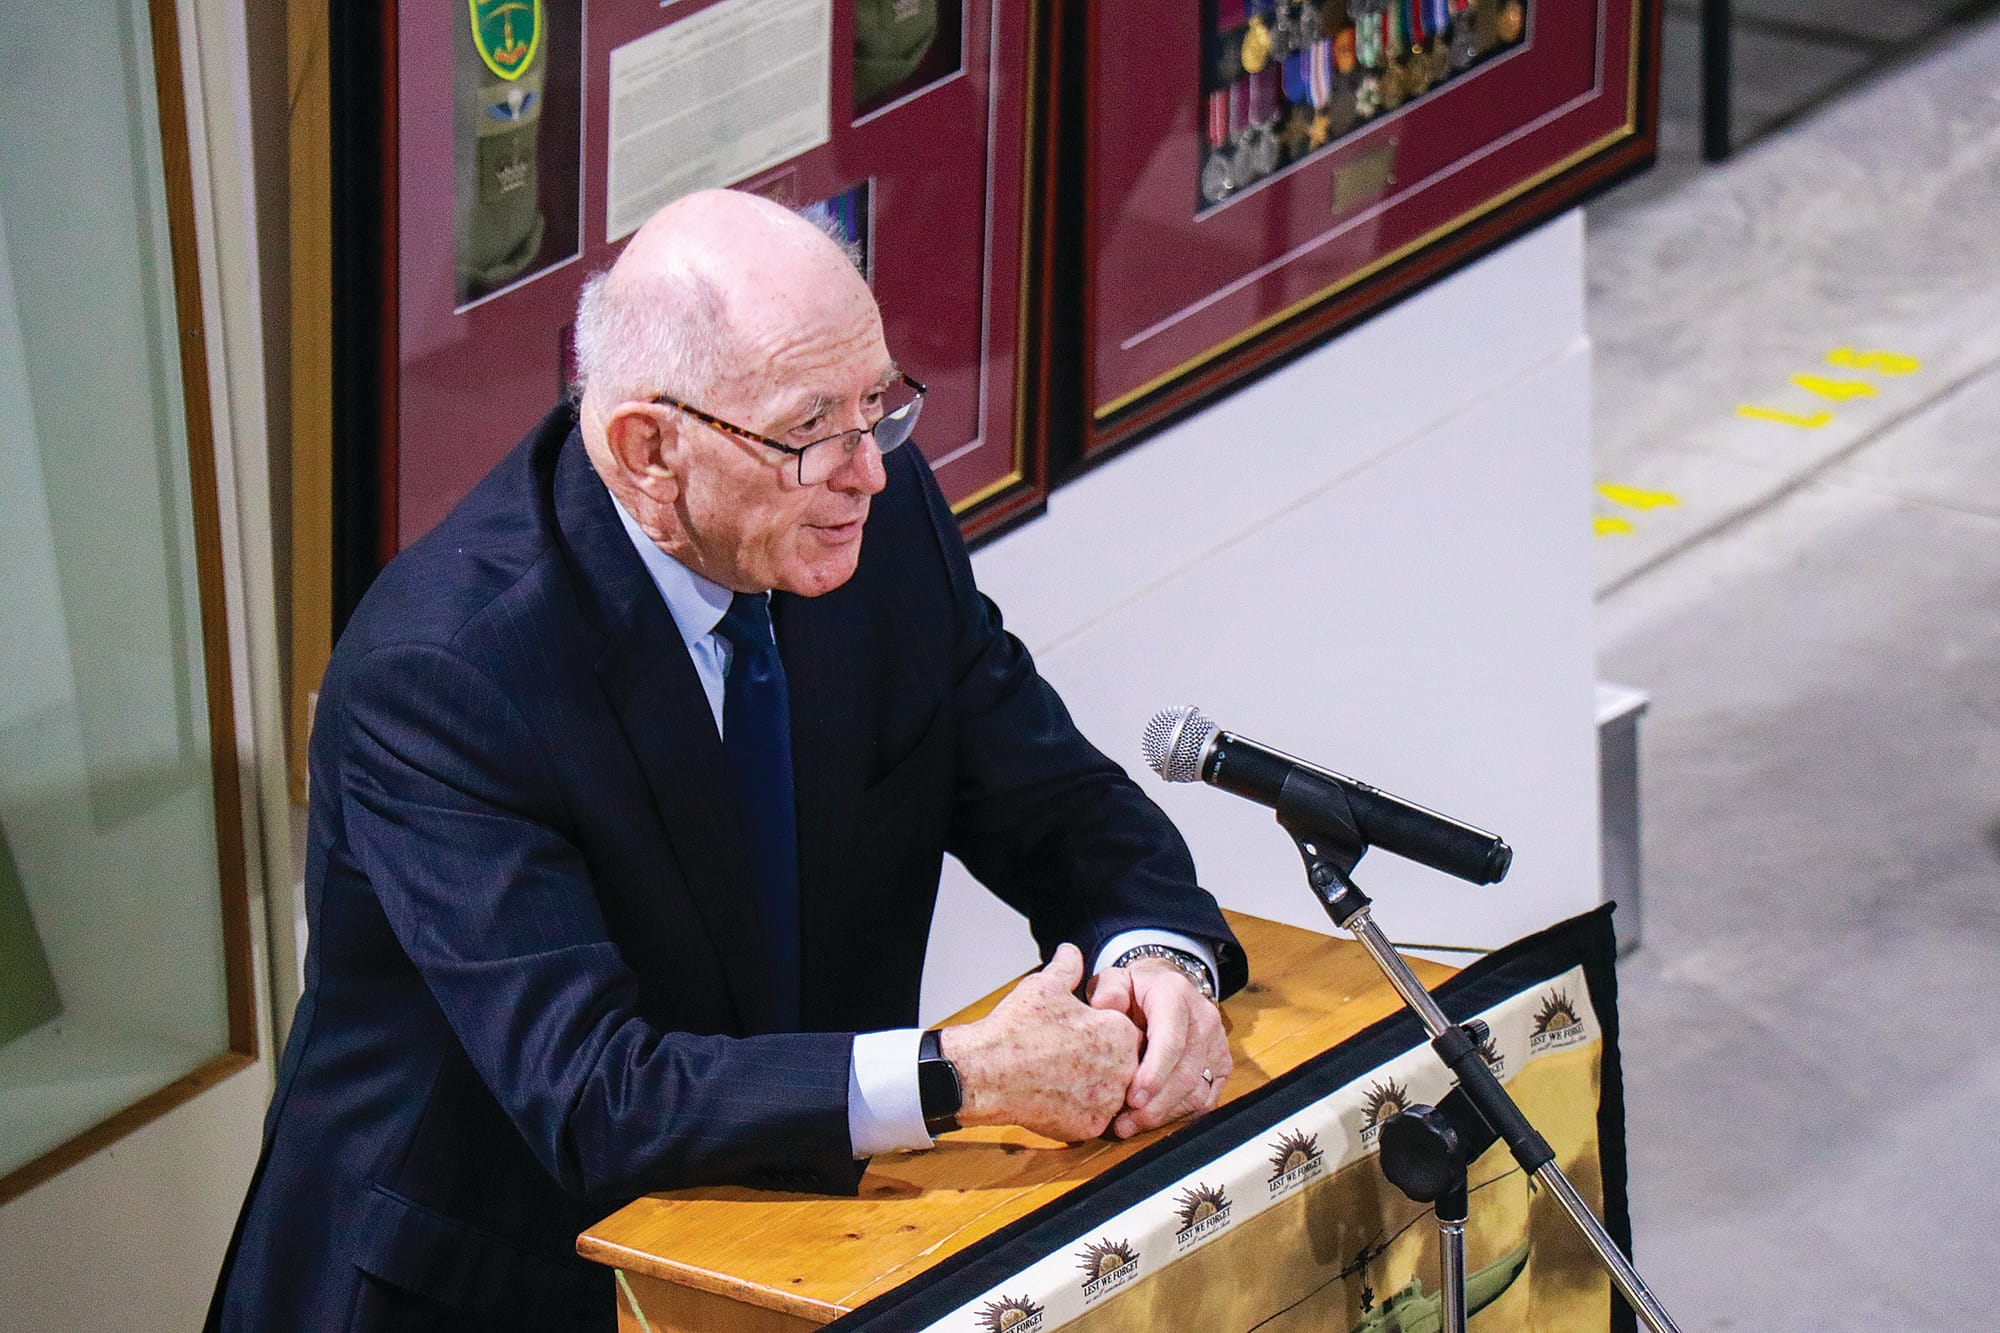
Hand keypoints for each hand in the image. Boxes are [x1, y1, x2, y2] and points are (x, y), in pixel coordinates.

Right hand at [937, 944, 1141, 1141]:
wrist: (987, 1073)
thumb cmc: (1016, 1028)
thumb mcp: (1045, 986)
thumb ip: (1068, 967)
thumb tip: (1071, 951)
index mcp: (1118, 1030)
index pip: (1129, 1031)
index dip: (1105, 1032)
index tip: (1084, 1033)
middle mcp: (1123, 1067)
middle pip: (1128, 1064)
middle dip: (1107, 1060)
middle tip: (1074, 1056)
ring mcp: (1108, 1100)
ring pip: (1114, 1092)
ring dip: (1098, 1086)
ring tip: (1065, 1076)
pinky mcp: (1092, 1126)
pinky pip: (1097, 1116)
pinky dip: (1082, 1109)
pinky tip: (1058, 1096)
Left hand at [1088, 958, 1229, 1138]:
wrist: (1167, 986)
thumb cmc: (1136, 989)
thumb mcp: (1116, 980)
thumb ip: (1108, 990)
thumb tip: (1106, 1005)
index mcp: (1176, 996)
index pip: (1171, 1041)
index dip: (1154, 1074)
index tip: (1132, 1099)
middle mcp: (1204, 1020)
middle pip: (1185, 1073)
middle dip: (1154, 1105)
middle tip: (1124, 1124)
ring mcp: (1217, 1043)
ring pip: (1197, 1090)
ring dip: (1164, 1114)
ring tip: (1131, 1125)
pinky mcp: (1222, 1064)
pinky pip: (1205, 1099)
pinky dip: (1179, 1114)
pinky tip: (1153, 1120)